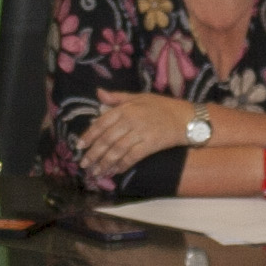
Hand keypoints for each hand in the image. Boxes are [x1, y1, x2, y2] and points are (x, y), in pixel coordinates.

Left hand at [79, 90, 213, 181]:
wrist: (186, 118)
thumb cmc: (162, 106)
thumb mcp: (139, 97)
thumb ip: (118, 98)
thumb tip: (98, 93)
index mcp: (126, 108)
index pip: (101, 123)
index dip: (89, 135)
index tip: (79, 146)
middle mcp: (131, 120)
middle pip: (107, 139)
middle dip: (93, 153)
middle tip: (84, 164)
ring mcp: (141, 133)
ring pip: (117, 150)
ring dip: (104, 163)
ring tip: (96, 172)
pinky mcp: (150, 145)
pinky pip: (132, 157)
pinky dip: (122, 165)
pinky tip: (114, 172)